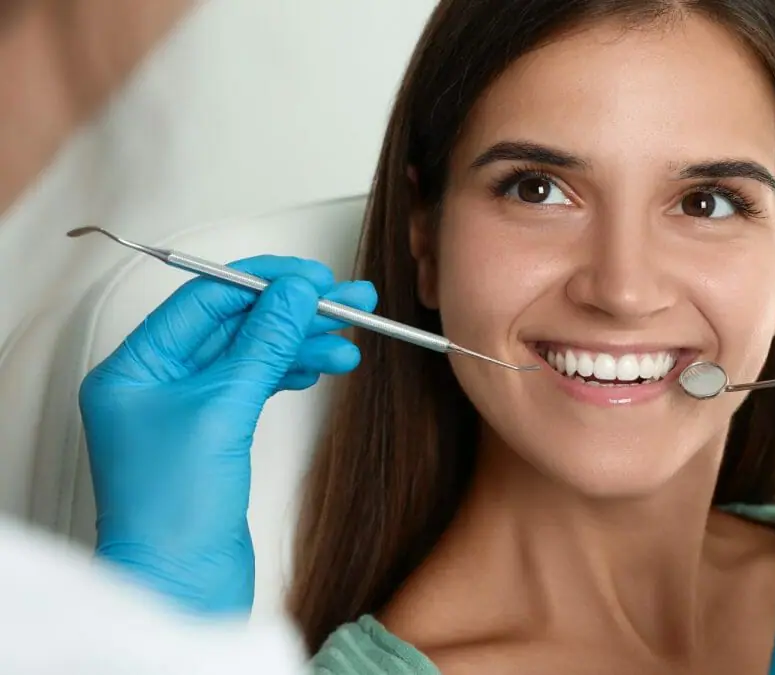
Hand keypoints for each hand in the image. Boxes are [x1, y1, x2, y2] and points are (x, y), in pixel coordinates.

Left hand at [78, 256, 376, 614]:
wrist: (181, 585)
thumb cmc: (175, 511)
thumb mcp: (225, 408)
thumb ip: (264, 342)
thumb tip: (294, 293)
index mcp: (134, 368)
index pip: (206, 300)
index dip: (265, 283)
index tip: (316, 279)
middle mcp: (154, 383)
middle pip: (233, 325)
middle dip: (293, 313)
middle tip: (349, 302)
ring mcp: (184, 410)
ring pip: (251, 355)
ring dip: (301, 345)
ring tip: (349, 344)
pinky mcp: (213, 436)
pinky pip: (256, 384)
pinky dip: (290, 372)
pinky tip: (320, 367)